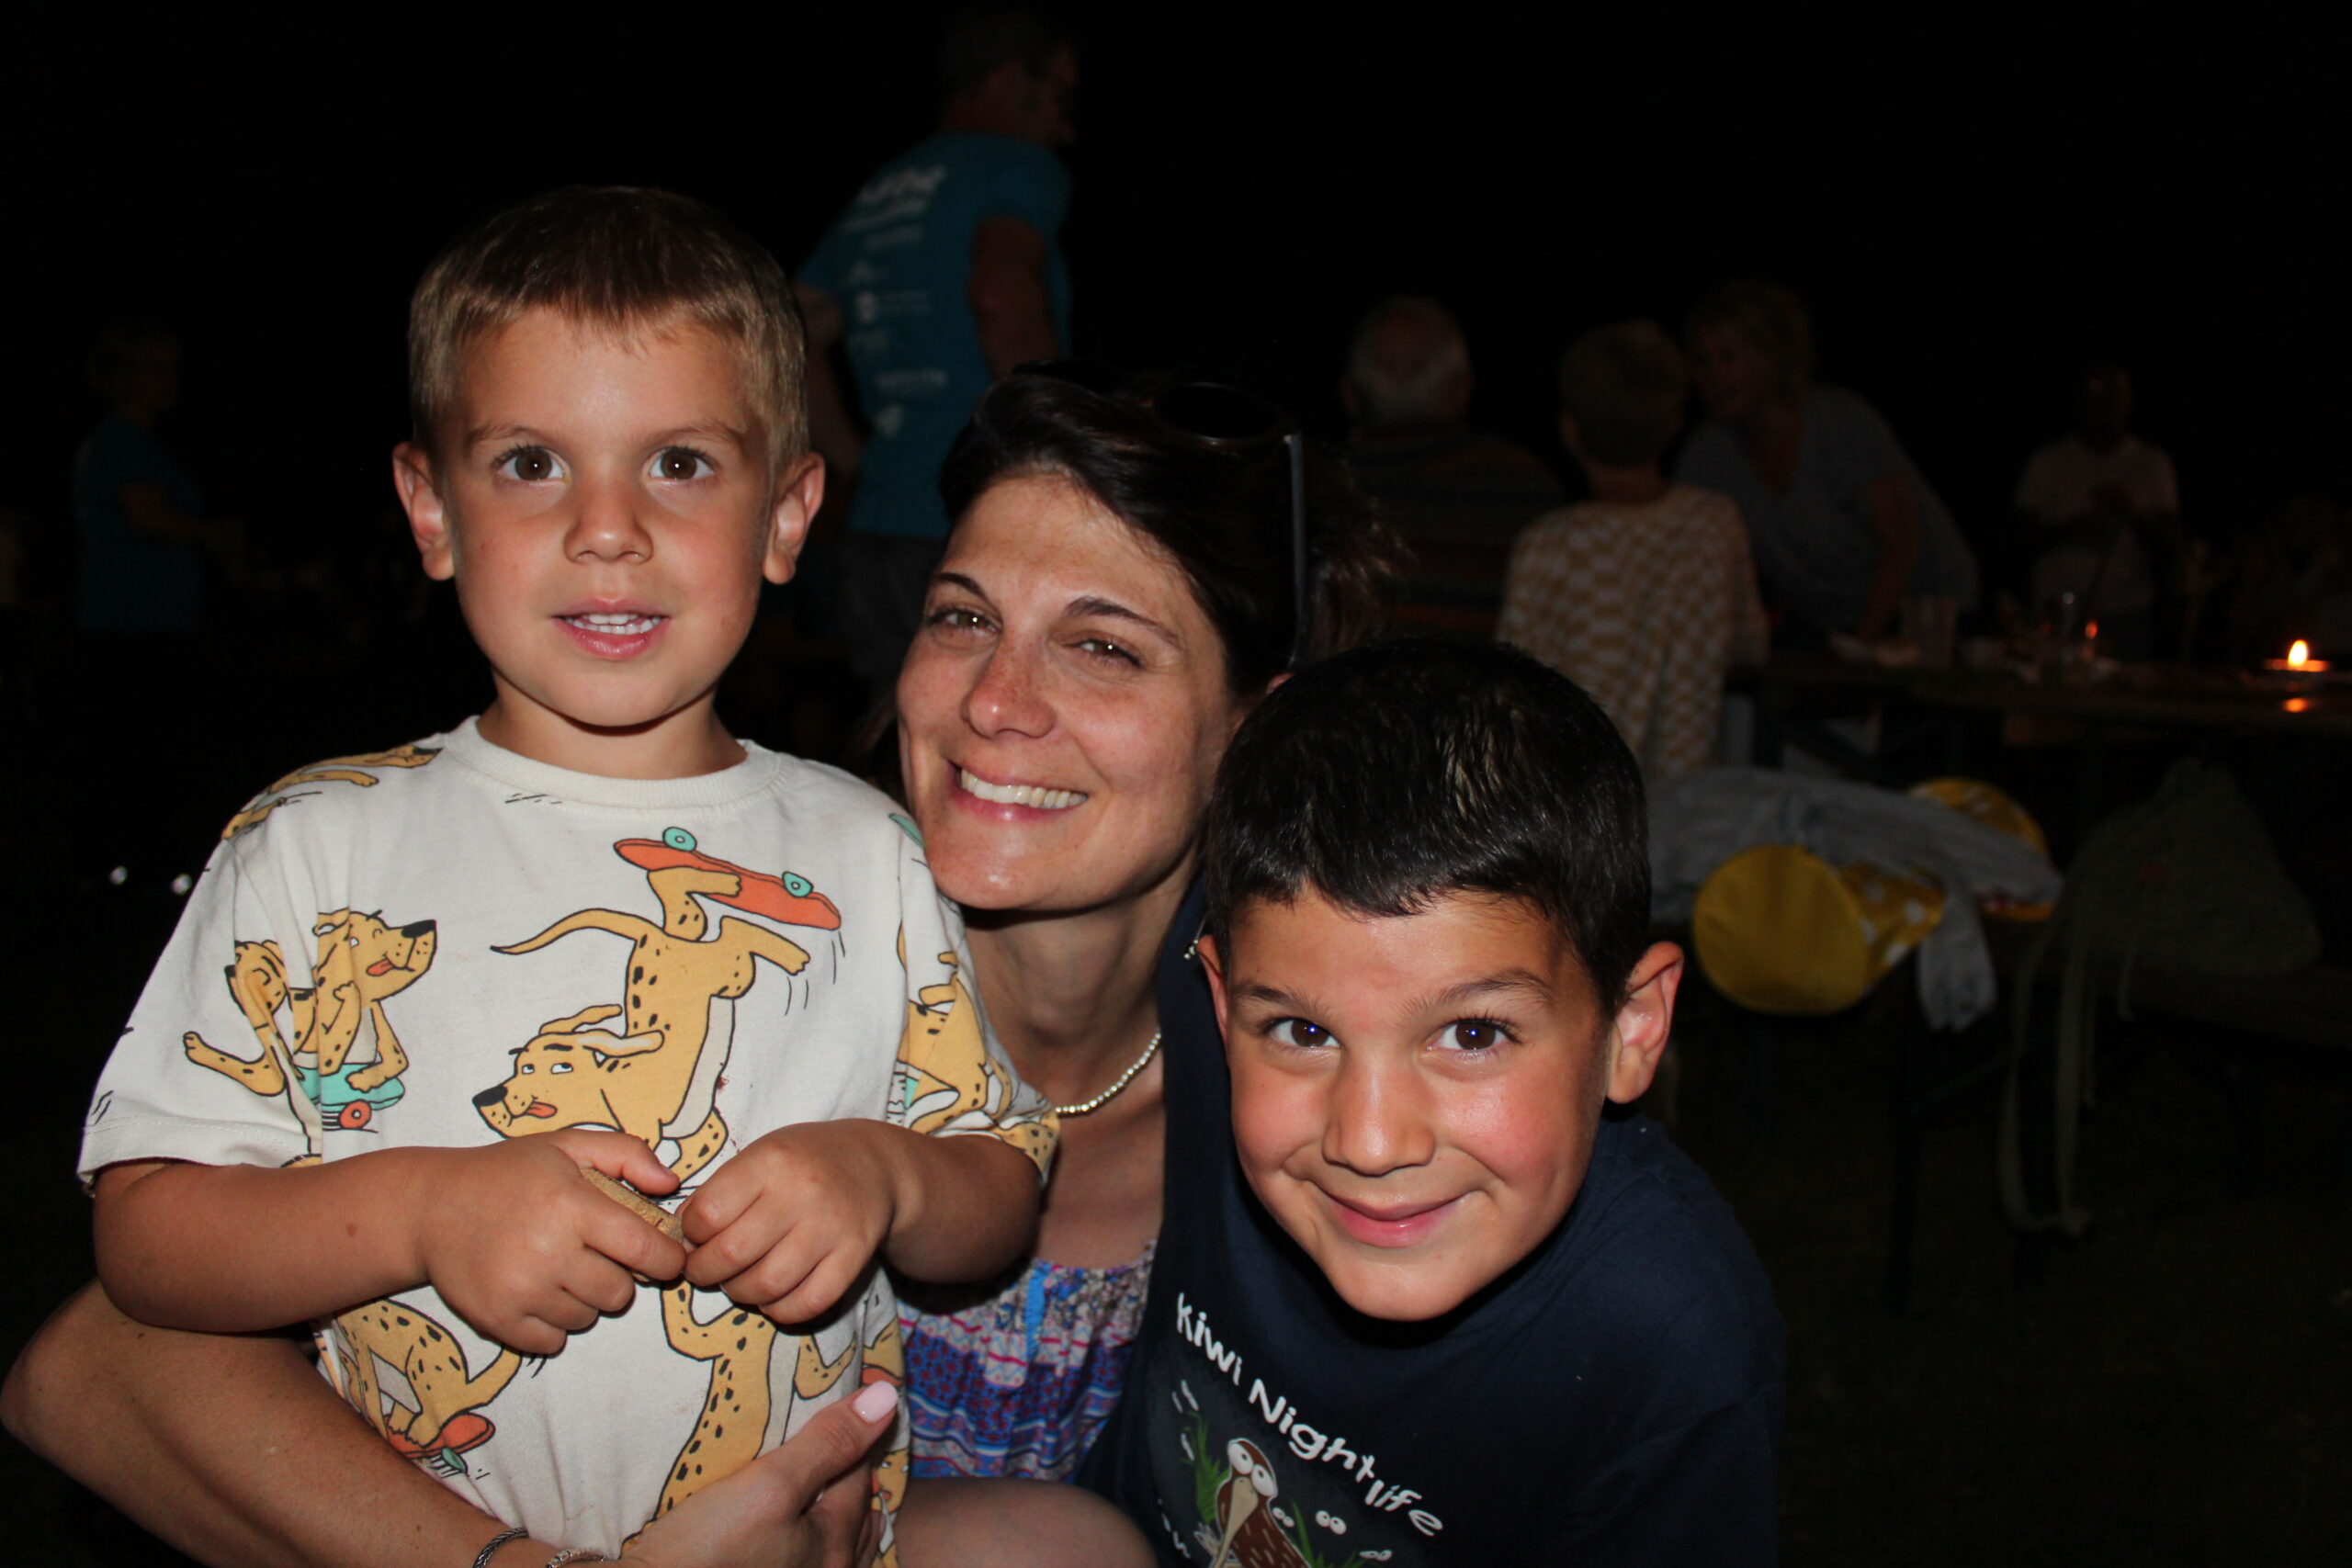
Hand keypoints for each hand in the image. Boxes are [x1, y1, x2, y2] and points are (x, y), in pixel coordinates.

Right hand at [410, 1130, 685, 1355]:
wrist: (430, 1208)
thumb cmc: (507, 1174)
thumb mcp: (566, 1145)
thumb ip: (626, 1154)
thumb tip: (670, 1184)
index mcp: (571, 1206)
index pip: (644, 1249)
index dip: (666, 1258)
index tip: (665, 1257)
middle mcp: (548, 1252)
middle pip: (619, 1293)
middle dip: (619, 1278)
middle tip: (596, 1256)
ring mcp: (521, 1291)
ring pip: (587, 1319)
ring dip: (585, 1300)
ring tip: (561, 1269)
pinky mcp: (498, 1321)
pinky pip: (553, 1342)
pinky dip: (554, 1325)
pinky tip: (540, 1293)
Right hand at [622, 1380, 898, 1567]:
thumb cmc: (708, 1547)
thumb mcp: (769, 1485)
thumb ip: (827, 1444)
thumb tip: (887, 1397)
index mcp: (837, 1545)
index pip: (859, 1471)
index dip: (852, 1431)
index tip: (846, 1397)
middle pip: (855, 1514)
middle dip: (852, 1477)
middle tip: (841, 1443)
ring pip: (837, 1545)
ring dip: (836, 1514)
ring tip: (828, 1489)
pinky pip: (808, 1558)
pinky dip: (809, 1538)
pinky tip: (792, 1531)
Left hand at [681, 1122, 899, 1323]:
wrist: (875, 1166)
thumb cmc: (803, 1162)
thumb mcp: (760, 1155)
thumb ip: (721, 1190)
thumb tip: (681, 1236)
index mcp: (770, 1162)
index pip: (707, 1213)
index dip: (689, 1233)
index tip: (695, 1236)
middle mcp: (801, 1193)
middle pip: (731, 1253)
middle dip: (705, 1270)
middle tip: (706, 1268)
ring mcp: (831, 1227)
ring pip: (766, 1284)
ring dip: (740, 1293)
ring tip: (739, 1281)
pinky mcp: (854, 1257)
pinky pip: (808, 1302)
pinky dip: (781, 1310)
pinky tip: (774, 1296)